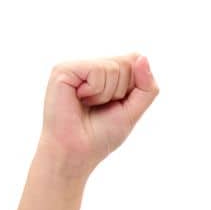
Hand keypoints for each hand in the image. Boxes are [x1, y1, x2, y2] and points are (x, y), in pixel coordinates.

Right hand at [37, 53, 158, 178]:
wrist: (75, 153)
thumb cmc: (100, 136)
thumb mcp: (133, 111)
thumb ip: (146, 87)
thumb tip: (143, 57)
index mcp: (106, 74)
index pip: (135, 62)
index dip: (134, 87)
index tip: (117, 105)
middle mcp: (91, 67)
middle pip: (126, 63)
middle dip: (120, 92)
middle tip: (100, 107)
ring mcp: (77, 67)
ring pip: (113, 67)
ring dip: (107, 94)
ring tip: (88, 105)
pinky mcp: (64, 69)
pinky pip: (97, 70)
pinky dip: (95, 91)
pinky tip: (79, 99)